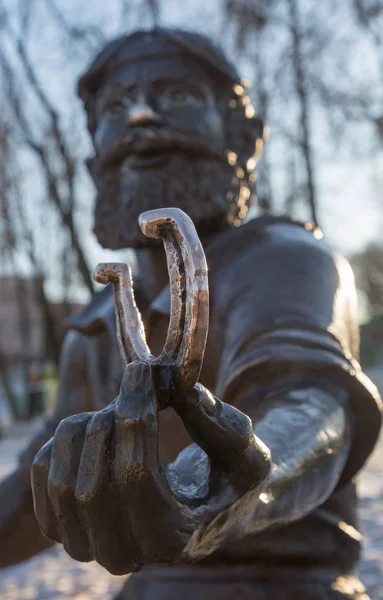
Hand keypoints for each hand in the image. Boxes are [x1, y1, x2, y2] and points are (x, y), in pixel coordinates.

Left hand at [32, 360, 270, 574]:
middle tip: (135, 384)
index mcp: (173, 541)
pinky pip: (43, 476)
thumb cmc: (230, 478)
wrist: (203, 504)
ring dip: (86, 426)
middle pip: (91, 486)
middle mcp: (124, 555)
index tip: (143, 370)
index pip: (136, 479)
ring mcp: (86, 545)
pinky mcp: (62, 526)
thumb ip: (225, 427)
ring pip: (61, 480)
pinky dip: (64, 438)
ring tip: (119, 407)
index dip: (136, 417)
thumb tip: (183, 392)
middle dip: (111, 421)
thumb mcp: (247, 455)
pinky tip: (98, 424)